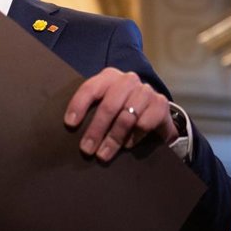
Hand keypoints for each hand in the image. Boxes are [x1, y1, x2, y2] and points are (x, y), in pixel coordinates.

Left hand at [64, 68, 178, 161]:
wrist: (155, 113)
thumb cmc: (121, 110)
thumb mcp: (105, 105)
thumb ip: (91, 110)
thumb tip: (71, 129)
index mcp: (109, 77)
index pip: (91, 88)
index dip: (79, 105)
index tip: (70, 124)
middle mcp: (128, 80)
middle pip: (108, 106)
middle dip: (96, 130)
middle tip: (86, 149)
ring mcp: (146, 91)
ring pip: (126, 117)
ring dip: (113, 139)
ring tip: (103, 154)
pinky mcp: (160, 104)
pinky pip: (144, 124)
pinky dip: (133, 137)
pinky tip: (127, 145)